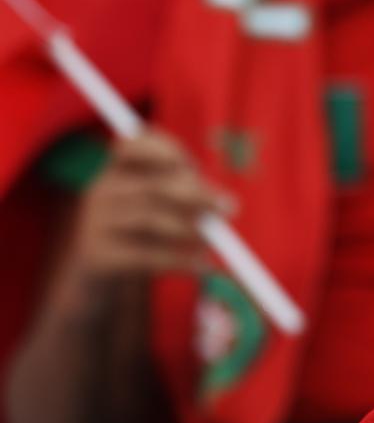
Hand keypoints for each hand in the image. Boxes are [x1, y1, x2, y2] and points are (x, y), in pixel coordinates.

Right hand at [60, 131, 230, 294]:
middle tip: (229, 208)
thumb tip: (225, 204)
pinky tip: (201, 265)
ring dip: (190, 229)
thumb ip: (185, 195)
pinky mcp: (98, 256)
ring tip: (212, 240)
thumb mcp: (156, 205)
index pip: (131, 147)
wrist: (98, 275)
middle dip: (197, 195)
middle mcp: (101, 191)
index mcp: (115, 170)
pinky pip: (146, 255)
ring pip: (151, 220)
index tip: (195, 168)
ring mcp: (95, 224)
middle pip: (152, 186)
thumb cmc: (139, 231)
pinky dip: (180, 260)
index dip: (164, 151)